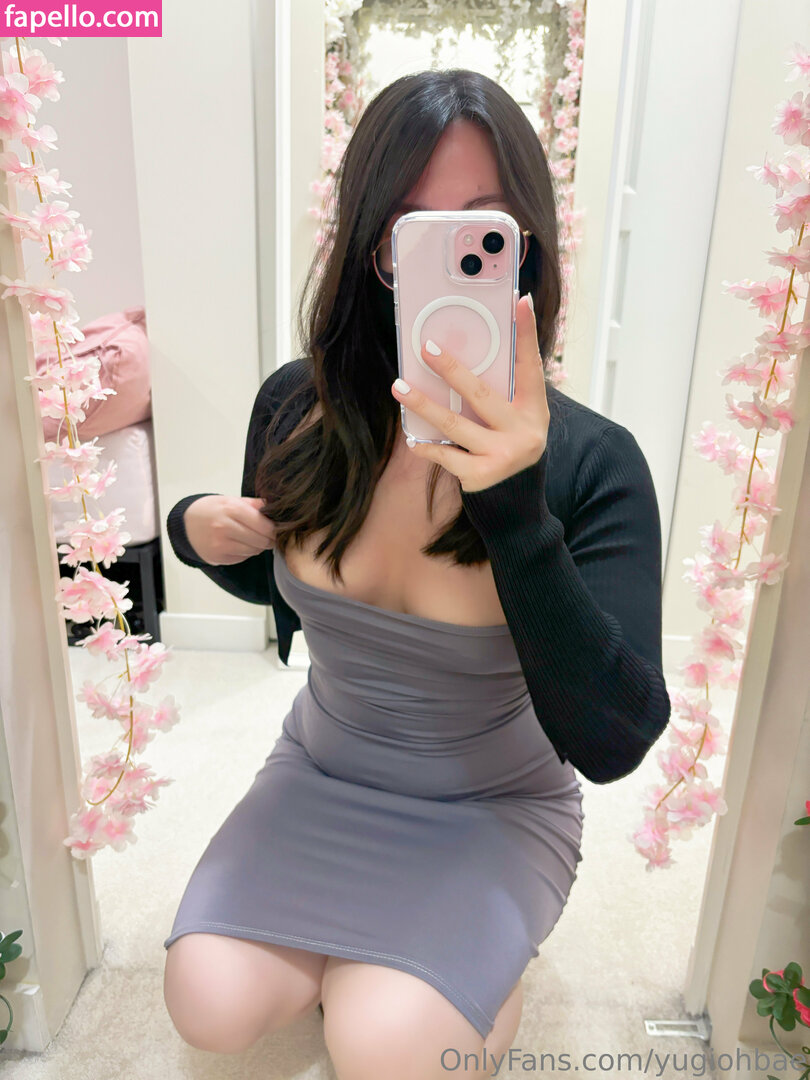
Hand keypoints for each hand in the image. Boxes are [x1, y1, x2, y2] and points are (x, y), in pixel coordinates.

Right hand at [184, 495, 276, 564]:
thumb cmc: (210, 510)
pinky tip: (239, 544)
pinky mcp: (218, 557)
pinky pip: (242, 558)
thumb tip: (274, 508)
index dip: (274, 529)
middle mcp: (225, 527)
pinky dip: (245, 552)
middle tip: (269, 536)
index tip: (277, 529)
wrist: (185, 524)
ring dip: (258, 547)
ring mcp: (220, 545)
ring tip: (252, 539)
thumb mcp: (230, 500)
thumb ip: (253, 504)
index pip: (264, 525)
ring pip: (253, 551)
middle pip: (261, 541)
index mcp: (231, 509)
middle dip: (269, 540)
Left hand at [390, 294, 548, 492]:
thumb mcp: (516, 413)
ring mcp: (503, 455)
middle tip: (427, 349)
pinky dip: (427, 447)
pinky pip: (446, 455)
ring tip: (400, 387)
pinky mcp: (481, 475)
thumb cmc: (509, 440)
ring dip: (423, 405)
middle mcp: (523, 431)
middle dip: (452, 371)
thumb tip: (469, 348)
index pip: (530, 365)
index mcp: (533, 408)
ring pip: (455, 425)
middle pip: (481, 395)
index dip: (526, 333)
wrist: (517, 494)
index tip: (519, 301)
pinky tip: (413, 439)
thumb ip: (500, 387)